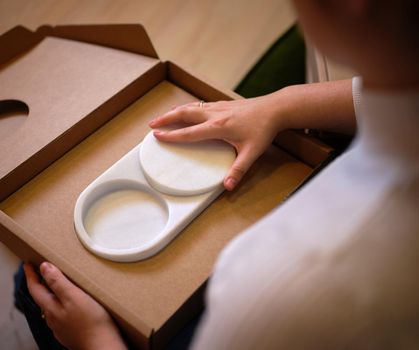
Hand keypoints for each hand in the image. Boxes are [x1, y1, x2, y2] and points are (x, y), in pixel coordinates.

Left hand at [24, 262, 125, 349]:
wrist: (102, 345)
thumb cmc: (91, 321)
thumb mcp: (74, 296)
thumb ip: (58, 282)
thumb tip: (44, 267)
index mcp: (51, 308)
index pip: (35, 289)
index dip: (30, 275)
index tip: (27, 264)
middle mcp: (53, 319)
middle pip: (42, 298)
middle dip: (40, 284)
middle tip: (41, 271)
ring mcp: (61, 328)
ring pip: (52, 308)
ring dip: (51, 295)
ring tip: (56, 285)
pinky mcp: (71, 333)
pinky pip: (62, 315)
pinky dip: (61, 305)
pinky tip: (70, 305)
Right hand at [149, 96, 283, 189]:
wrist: (275, 108)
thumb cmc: (264, 129)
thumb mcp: (252, 152)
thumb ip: (239, 170)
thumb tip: (228, 186)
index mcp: (218, 127)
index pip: (189, 133)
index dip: (172, 135)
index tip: (157, 136)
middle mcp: (214, 115)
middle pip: (183, 114)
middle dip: (165, 119)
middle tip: (151, 124)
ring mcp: (218, 107)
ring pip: (190, 107)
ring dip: (174, 112)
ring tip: (162, 117)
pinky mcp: (222, 104)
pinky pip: (199, 104)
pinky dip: (187, 108)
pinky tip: (185, 111)